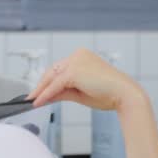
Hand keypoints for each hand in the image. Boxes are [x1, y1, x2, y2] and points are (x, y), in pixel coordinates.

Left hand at [27, 48, 144, 111]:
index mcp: (82, 57)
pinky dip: (46, 94)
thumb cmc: (108, 94)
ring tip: (33, 101)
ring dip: (41, 90)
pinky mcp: (73, 71)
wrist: (125, 96)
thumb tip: (46, 96)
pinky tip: (39, 102)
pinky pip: (55, 85)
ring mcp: (75, 62)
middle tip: (32, 97)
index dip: (48, 81)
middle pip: (53, 71)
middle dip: (41, 86)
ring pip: (52, 77)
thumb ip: (62, 92)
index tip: (38, 91)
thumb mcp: (80, 92)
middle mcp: (78, 55)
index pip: (59, 69)